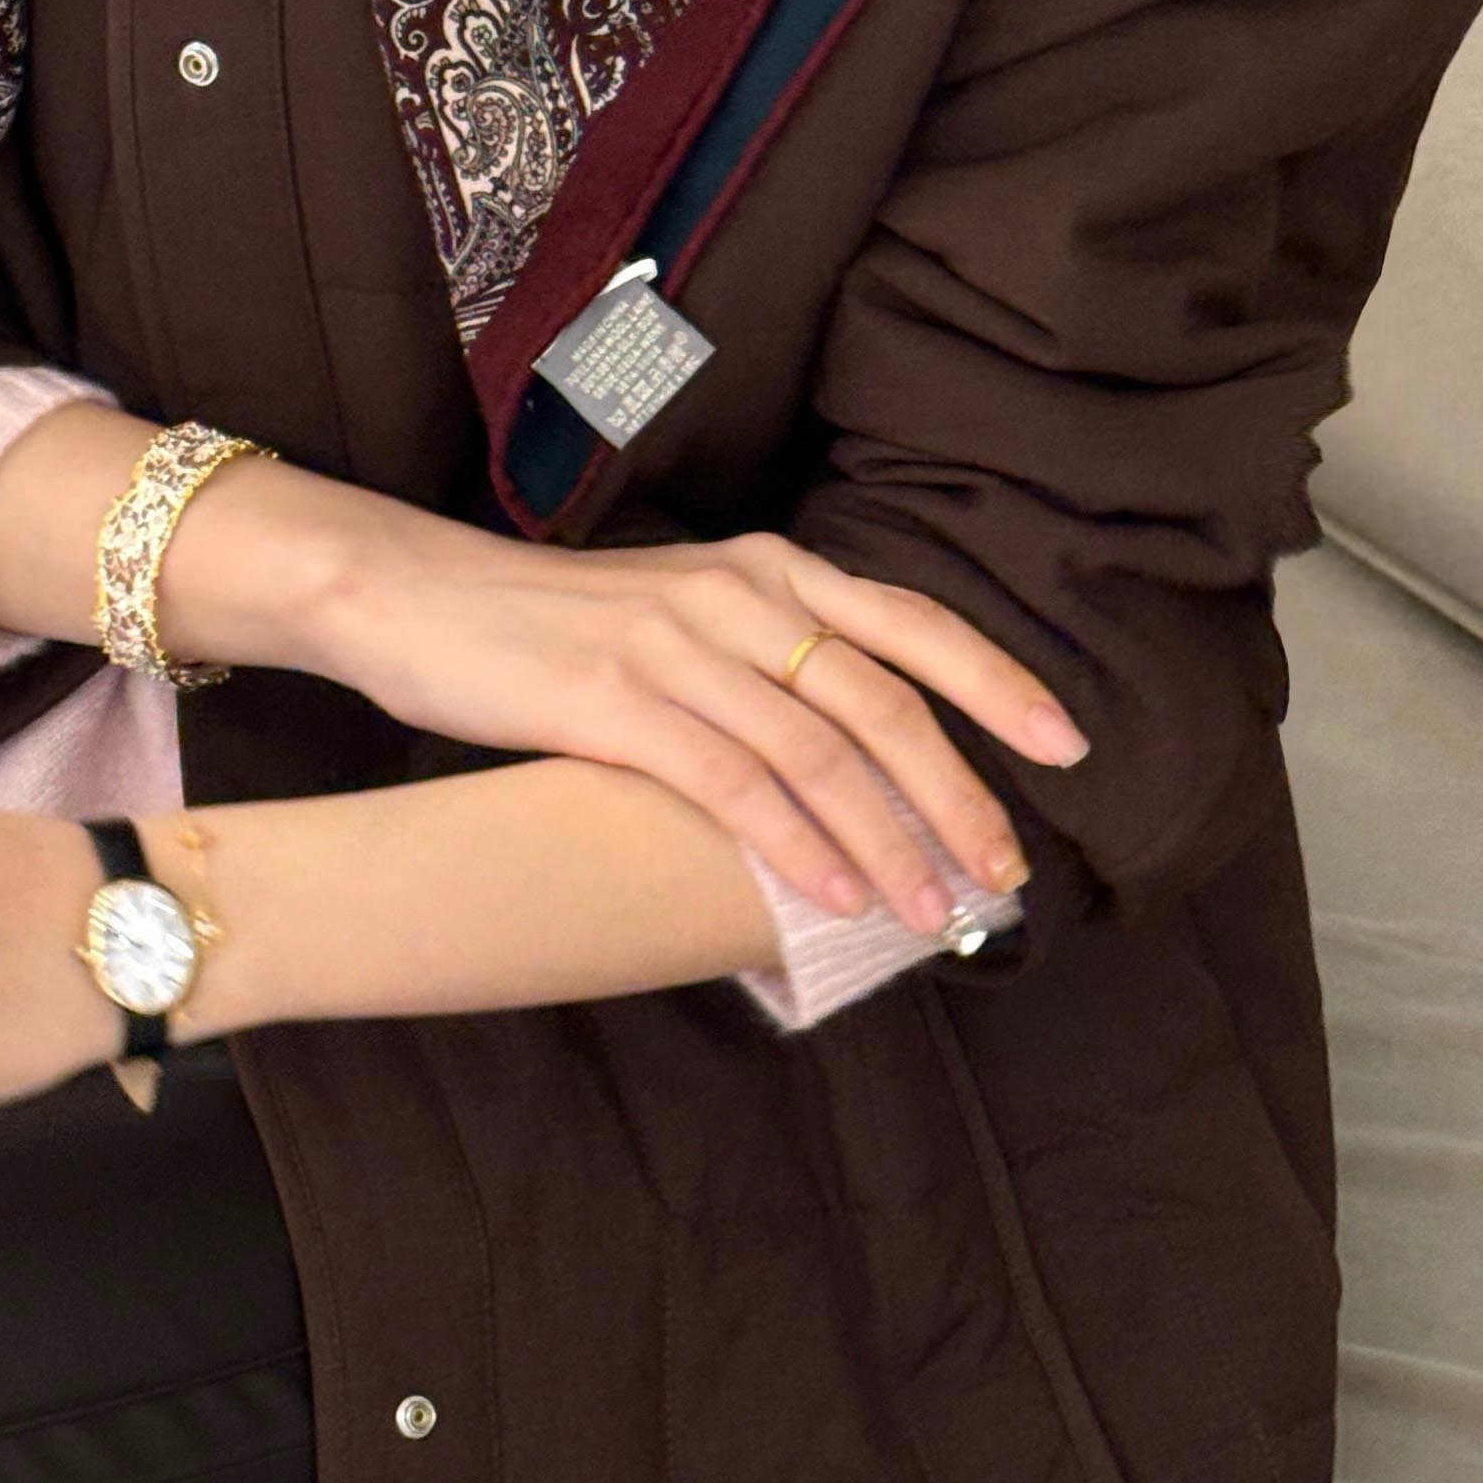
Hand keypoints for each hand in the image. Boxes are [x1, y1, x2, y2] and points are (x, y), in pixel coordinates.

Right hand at [305, 503, 1086, 931]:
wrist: (413, 597)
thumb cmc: (552, 628)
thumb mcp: (683, 615)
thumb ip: (768, 659)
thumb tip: (855, 752)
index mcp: (771, 567)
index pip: (915, 626)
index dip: (1000, 687)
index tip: (1069, 751)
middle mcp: (741, 594)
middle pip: (887, 701)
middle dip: (959, 798)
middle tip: (1004, 876)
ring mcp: (678, 644)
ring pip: (822, 752)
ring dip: (889, 843)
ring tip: (931, 914)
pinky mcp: (613, 700)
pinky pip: (732, 782)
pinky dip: (795, 847)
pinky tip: (833, 898)